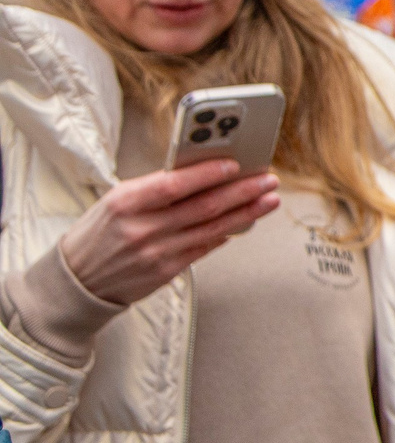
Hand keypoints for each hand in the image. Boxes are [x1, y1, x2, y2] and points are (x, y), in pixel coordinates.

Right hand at [57, 159, 280, 305]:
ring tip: (269, 199)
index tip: (235, 164)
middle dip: (242, 191)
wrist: (78, 279)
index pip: (173, 185)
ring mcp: (156, 252)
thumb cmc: (99, 231)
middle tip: (267, 180)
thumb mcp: (117, 201)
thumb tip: (203, 173)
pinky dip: (226, 233)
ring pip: (212, 228)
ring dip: (246, 213)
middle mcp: (142, 228)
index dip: (207, 174)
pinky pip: (205, 247)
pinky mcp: (167, 271)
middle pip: (203, 206)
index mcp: (125, 202)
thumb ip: (156, 188)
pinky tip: (245, 222)